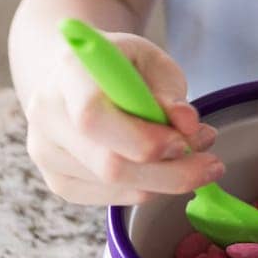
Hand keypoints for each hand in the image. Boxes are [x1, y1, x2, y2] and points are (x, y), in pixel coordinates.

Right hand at [23, 31, 224, 205]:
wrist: (73, 75)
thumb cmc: (119, 65)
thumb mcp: (150, 60)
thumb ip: (170, 91)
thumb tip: (187, 125)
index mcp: (68, 72)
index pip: (92, 117)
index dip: (142, 138)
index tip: (184, 140)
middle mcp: (47, 115)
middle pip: (107, 164)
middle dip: (169, 172)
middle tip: (211, 165)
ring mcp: (46, 153)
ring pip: (112, 186)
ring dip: (164, 180)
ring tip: (193, 157)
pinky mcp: (57, 180)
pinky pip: (108, 197)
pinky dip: (145, 189)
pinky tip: (163, 170)